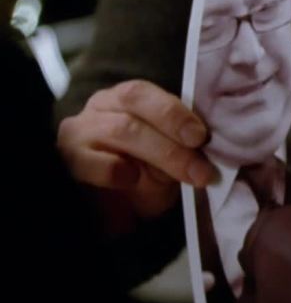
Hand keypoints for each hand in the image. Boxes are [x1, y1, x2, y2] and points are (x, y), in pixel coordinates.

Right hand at [57, 79, 215, 217]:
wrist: (116, 210)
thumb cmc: (146, 172)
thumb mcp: (170, 155)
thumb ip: (185, 143)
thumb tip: (211, 145)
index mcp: (125, 99)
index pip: (143, 93)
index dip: (173, 111)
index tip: (200, 136)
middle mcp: (99, 109)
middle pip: (134, 109)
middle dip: (174, 137)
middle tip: (201, 167)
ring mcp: (78, 134)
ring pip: (120, 130)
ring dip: (162, 155)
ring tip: (187, 176)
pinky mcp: (67, 163)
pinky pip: (90, 161)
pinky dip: (116, 170)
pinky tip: (132, 179)